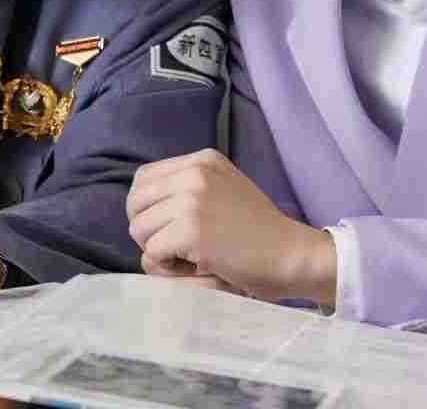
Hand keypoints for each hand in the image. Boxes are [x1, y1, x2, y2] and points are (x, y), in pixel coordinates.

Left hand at [126, 149, 336, 305]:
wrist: (291, 254)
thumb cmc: (259, 232)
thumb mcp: (225, 189)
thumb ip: (190, 188)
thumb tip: (146, 202)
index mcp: (202, 160)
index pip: (144, 178)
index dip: (147, 208)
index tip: (168, 227)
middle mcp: (194, 173)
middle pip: (135, 202)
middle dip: (146, 229)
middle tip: (174, 247)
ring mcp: (192, 200)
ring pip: (139, 228)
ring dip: (156, 250)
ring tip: (188, 257)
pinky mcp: (190, 230)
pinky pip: (152, 252)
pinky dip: (166, 266)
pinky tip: (194, 265)